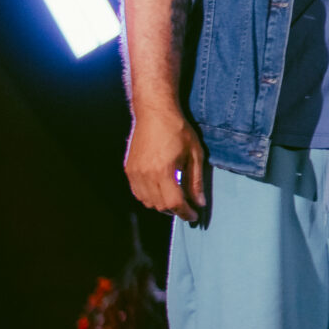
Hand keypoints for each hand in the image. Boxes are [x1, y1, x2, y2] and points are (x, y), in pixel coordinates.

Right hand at [126, 109, 208, 223]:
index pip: (174, 203)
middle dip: (175, 210)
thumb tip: (200, 202)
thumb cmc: (178, 130)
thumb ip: (196, 180)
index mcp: (163, 171)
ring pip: (147, 202)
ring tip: (175, 199)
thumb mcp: (195, 153)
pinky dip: (149, 197)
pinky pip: (138, 193)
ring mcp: (134, 173)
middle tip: (187, 207)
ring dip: (162, 205)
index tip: (194, 215)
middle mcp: (145, 175)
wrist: (154, 113)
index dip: (185, 212)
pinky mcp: (129, 169)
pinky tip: (161, 191)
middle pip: (160, 205)